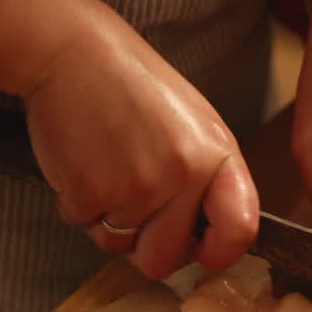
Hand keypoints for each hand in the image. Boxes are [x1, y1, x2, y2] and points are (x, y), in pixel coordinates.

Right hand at [25, 14, 258, 277]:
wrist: (71, 52)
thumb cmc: (132, 85)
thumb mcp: (195, 124)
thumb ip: (209, 179)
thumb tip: (208, 235)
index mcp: (217, 157)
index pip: (239, 231)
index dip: (219, 253)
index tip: (202, 249)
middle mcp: (182, 177)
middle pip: (164, 260)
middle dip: (145, 244)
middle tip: (134, 205)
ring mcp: (135, 189)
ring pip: (119, 246)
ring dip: (108, 221)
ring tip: (107, 169)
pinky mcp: (88, 193)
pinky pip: (84, 227)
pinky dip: (78, 204)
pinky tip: (83, 163)